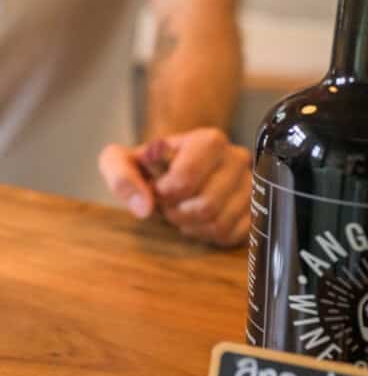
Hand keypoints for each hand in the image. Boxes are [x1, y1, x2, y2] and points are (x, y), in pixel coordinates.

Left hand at [98, 127, 251, 247]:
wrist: (171, 171)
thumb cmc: (148, 165)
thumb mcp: (120, 161)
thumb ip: (121, 176)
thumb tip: (143, 207)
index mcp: (209, 140)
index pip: (187, 178)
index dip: (165, 192)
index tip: (157, 187)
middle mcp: (237, 159)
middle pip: (206, 205)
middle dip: (176, 212)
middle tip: (166, 204)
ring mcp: (250, 186)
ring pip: (219, 223)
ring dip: (190, 224)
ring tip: (180, 210)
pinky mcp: (255, 210)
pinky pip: (230, 235)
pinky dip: (206, 234)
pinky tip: (196, 220)